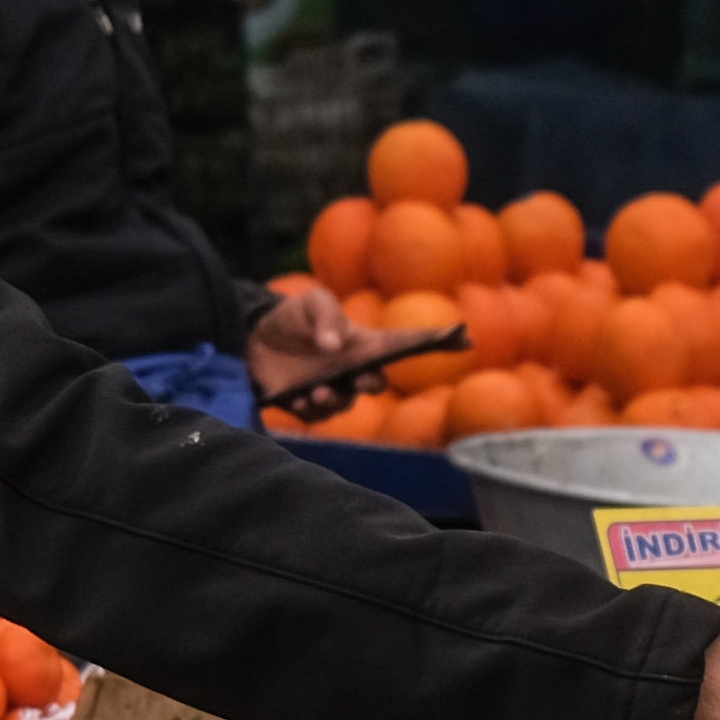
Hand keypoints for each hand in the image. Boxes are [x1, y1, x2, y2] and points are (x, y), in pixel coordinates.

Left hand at [245, 280, 437, 404]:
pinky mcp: (310, 405)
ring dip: (333, 400)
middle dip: (372, 384)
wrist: (254, 340)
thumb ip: (327, 317)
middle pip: (377, 383)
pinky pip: (318, 416)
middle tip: (359, 380)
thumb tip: (335, 345)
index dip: (438, 342)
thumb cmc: (293, 317)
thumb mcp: (311, 303)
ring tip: (315, 391)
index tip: (465, 338)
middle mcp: (355, 369)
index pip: (408, 344)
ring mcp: (334, 389)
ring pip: (345, 404)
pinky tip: (295, 398)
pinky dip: (309, 409)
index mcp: (365, 343)